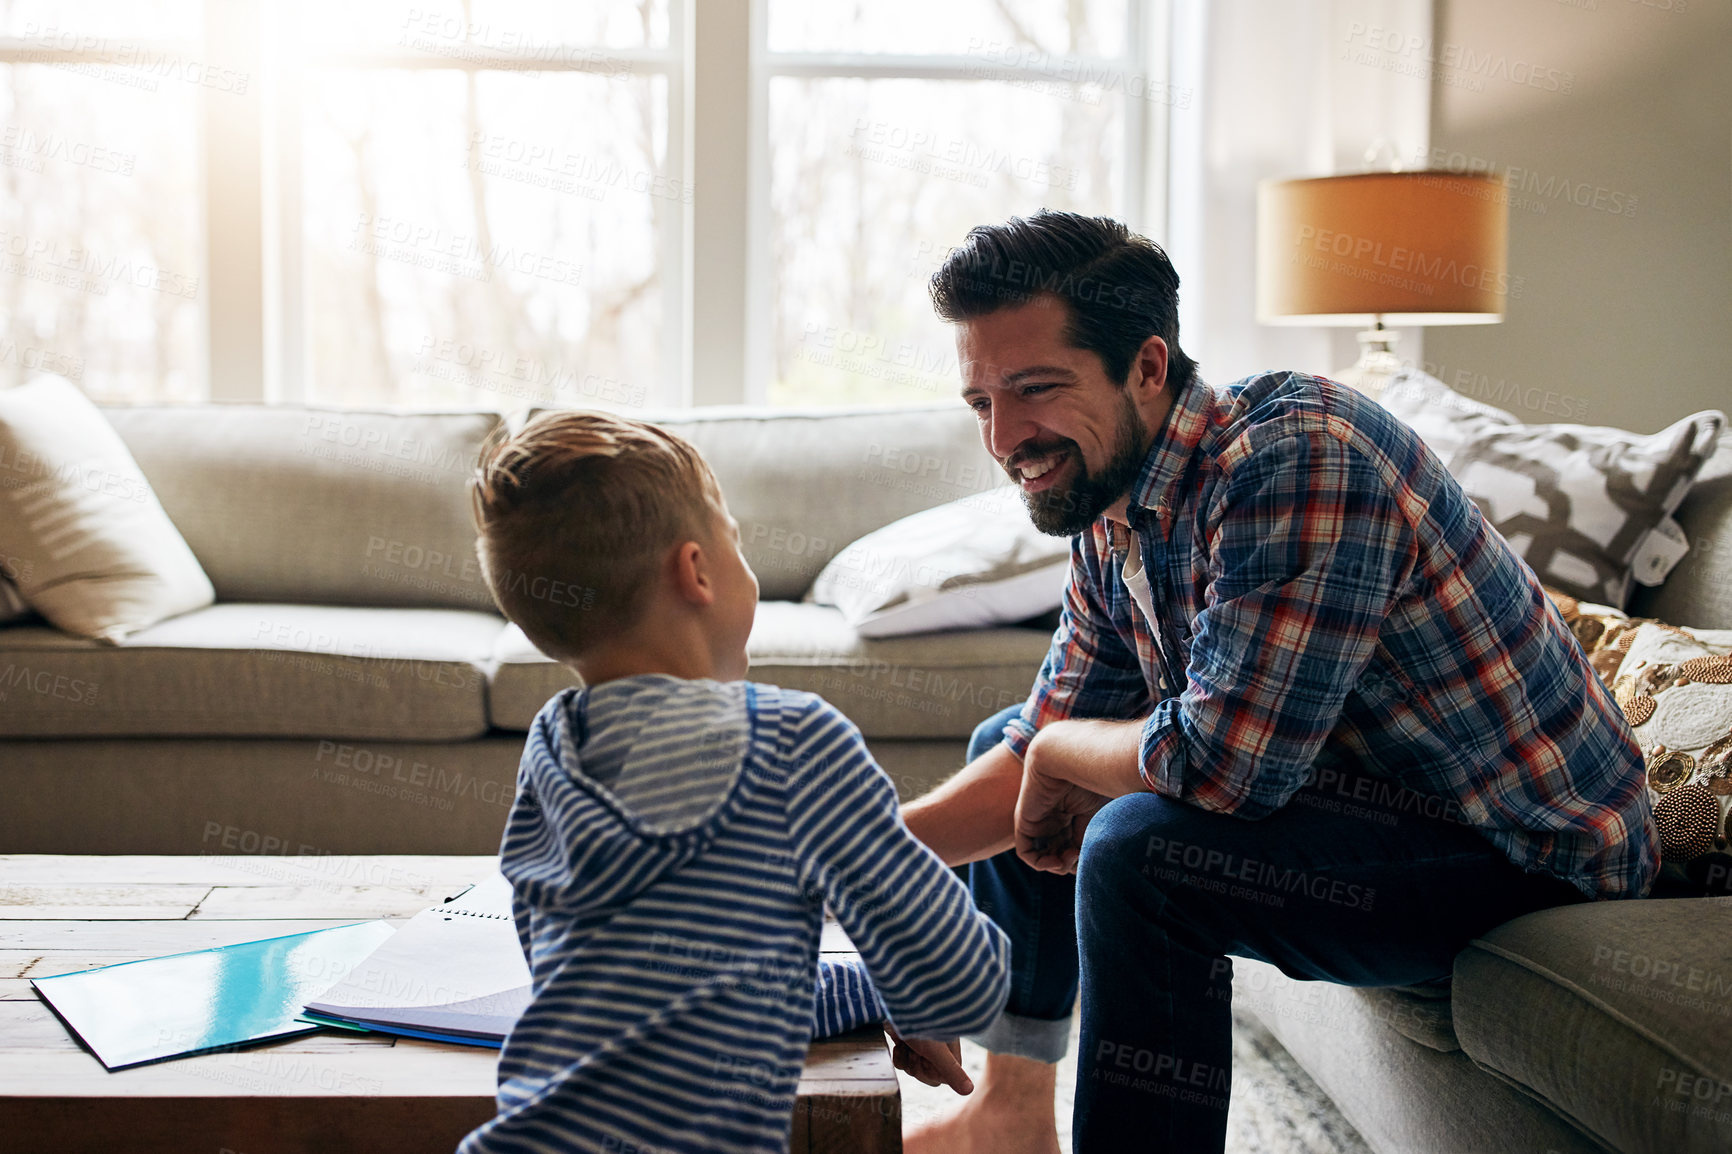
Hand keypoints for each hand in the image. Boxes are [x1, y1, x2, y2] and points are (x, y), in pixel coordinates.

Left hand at [884, 1024, 971, 1094]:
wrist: (893, 1001)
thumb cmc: (917, 1021)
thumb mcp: (935, 1049)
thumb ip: (951, 1071)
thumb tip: (969, 1091)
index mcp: (951, 1047)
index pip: (946, 1076)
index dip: (933, 1072)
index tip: (927, 1057)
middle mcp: (938, 1046)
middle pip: (929, 1074)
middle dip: (918, 1065)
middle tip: (915, 1049)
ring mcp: (921, 1043)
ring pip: (914, 1068)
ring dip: (907, 1058)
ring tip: (907, 1042)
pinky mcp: (907, 1040)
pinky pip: (903, 1061)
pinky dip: (898, 1055)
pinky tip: (898, 1042)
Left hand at [1015, 726, 1113, 874]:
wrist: (1067, 754)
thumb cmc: (1091, 776)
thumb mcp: (1097, 811)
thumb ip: (1092, 834)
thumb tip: (1091, 859)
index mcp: (1074, 810)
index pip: (1076, 843)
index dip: (1085, 856)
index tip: (1095, 856)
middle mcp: (1056, 816)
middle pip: (1061, 851)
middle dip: (1072, 863)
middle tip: (1082, 860)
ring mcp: (1040, 819)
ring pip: (1045, 855)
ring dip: (1058, 866)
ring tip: (1070, 859)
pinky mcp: (1025, 821)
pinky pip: (1026, 851)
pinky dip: (1040, 863)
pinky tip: (1056, 861)